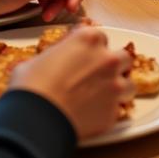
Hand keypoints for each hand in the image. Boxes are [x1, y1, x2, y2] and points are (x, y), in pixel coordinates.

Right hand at [10, 26, 135, 139]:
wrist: (33, 121)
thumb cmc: (30, 86)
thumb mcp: (39, 57)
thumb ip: (58, 53)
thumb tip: (57, 58)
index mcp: (89, 39)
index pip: (100, 37)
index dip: (91, 48)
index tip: (83, 57)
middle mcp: (107, 59)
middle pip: (123, 58)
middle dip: (112, 66)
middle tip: (96, 76)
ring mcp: (114, 86)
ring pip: (128, 84)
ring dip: (117, 89)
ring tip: (100, 98)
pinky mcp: (112, 113)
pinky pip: (116, 110)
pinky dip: (106, 112)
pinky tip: (91, 116)